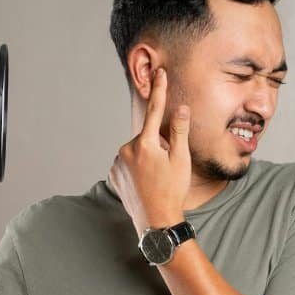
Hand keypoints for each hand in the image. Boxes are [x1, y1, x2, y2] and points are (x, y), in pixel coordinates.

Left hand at [108, 67, 191, 235]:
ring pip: (137, 151)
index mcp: (145, 144)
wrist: (155, 221)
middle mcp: (127, 150)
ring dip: (147, 158)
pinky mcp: (113, 174)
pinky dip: (137, 168)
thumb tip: (181, 107)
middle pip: (147, 137)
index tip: (160, 73)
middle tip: (167, 168)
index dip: (159, 90)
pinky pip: (127, 163)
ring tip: (155, 179)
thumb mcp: (181, 160)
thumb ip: (180, 131)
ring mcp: (118, 163)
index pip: (155, 111)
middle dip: (158, 146)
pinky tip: (145, 183)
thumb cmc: (172, 191)